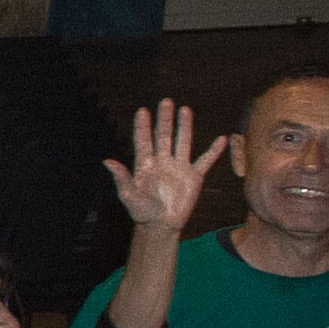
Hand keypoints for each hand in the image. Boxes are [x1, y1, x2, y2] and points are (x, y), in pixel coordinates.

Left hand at [106, 101, 221, 230]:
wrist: (161, 226)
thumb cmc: (142, 212)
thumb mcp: (128, 195)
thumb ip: (120, 177)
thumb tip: (106, 161)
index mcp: (145, 164)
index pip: (143, 141)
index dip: (142, 126)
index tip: (142, 111)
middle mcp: (162, 161)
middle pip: (163, 136)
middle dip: (164, 119)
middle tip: (166, 101)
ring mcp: (179, 167)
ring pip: (182, 142)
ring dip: (184, 126)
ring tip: (185, 109)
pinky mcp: (194, 177)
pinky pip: (205, 161)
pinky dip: (214, 151)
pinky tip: (222, 139)